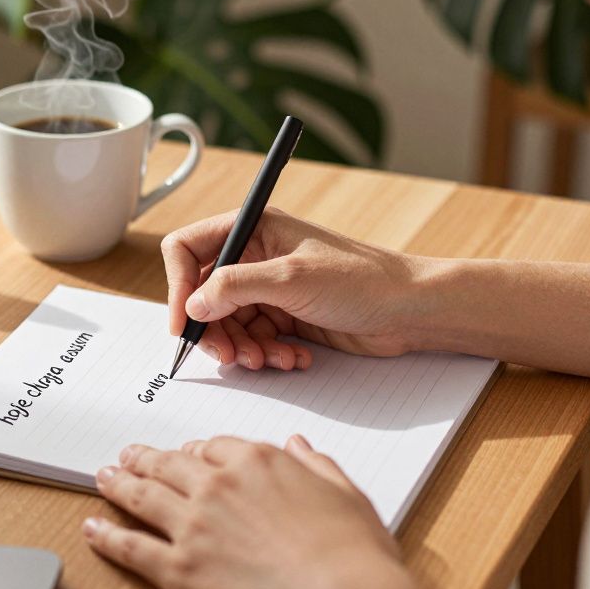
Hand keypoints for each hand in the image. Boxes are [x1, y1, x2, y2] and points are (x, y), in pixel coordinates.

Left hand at [83, 436, 453, 588]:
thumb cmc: (354, 558)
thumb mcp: (346, 495)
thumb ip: (317, 466)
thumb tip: (300, 446)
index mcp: (259, 463)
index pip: (214, 448)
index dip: (195, 451)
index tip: (186, 453)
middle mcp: (218, 486)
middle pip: (169, 464)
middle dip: (145, 458)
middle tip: (128, 455)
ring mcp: (193, 526)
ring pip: (142, 496)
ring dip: (119, 484)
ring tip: (103, 477)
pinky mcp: (178, 569)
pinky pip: (131, 547)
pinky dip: (107, 537)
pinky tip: (94, 529)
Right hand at [161, 209, 428, 369]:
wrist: (411, 311)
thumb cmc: (363, 280)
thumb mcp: (292, 279)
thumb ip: (235, 287)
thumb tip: (192, 303)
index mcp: (253, 228)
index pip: (188, 250)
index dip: (177, 286)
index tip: (182, 323)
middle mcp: (256, 256)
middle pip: (203, 295)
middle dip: (214, 330)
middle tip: (230, 356)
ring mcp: (270, 288)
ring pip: (228, 324)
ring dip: (243, 348)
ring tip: (269, 360)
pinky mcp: (285, 317)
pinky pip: (254, 340)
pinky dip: (267, 354)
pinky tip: (294, 358)